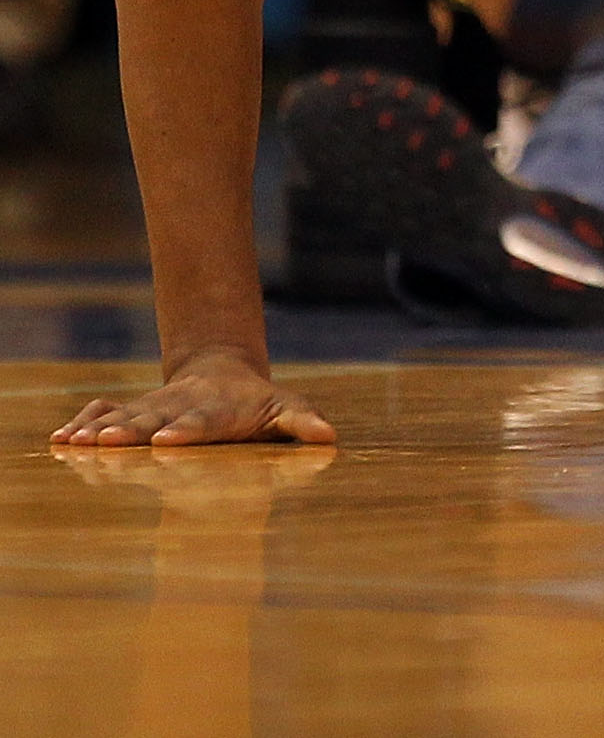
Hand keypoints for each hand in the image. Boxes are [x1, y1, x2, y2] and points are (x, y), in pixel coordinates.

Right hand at [55, 347, 336, 448]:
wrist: (224, 373)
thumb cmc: (259, 403)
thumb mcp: (285, 409)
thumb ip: (302, 422)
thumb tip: (330, 437)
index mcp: (216, 411)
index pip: (200, 423)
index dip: (185, 431)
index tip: (166, 441)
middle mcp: (179, 407)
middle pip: (152, 419)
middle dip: (129, 431)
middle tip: (105, 443)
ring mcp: (154, 407)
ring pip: (124, 417)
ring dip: (99, 430)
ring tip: (74, 444)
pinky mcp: (135, 411)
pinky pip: (105, 413)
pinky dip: (83, 422)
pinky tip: (59, 439)